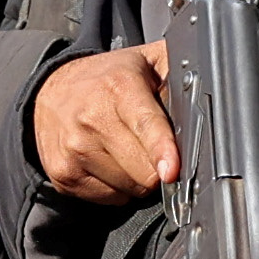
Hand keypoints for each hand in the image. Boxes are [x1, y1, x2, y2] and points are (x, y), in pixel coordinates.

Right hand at [31, 43, 176, 204]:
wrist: (50, 91)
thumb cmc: (105, 80)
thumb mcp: (145, 60)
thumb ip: (178, 71)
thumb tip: (207, 90)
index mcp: (119, 87)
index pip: (145, 124)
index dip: (162, 150)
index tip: (171, 169)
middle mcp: (93, 119)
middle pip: (144, 170)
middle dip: (158, 166)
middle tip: (153, 148)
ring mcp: (75, 150)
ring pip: (129, 188)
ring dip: (137, 178)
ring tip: (126, 151)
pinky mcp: (63, 175)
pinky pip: (110, 199)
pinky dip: (116, 187)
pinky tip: (108, 163)